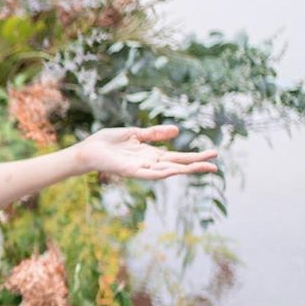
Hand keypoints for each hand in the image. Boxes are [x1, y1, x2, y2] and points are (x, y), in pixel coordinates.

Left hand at [78, 124, 218, 179]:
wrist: (89, 150)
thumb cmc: (108, 142)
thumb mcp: (135, 133)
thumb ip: (155, 134)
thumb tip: (177, 131)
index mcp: (151, 154)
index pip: (178, 157)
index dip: (195, 156)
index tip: (213, 153)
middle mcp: (149, 163)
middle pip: (177, 165)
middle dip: (196, 165)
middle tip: (215, 165)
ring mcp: (141, 168)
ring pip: (167, 171)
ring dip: (184, 170)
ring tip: (202, 168)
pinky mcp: (130, 171)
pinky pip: (148, 174)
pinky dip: (162, 173)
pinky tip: (174, 171)